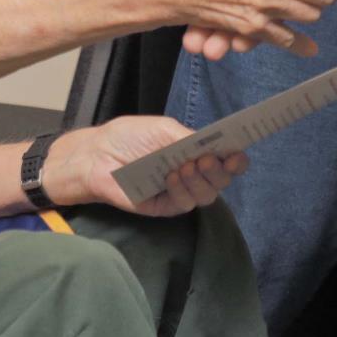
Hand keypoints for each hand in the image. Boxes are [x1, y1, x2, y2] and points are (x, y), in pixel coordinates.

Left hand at [43, 117, 249, 217]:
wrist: (97, 156)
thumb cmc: (128, 138)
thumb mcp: (162, 129)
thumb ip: (189, 138)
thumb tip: (215, 145)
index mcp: (195, 152)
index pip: (224, 159)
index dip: (235, 158)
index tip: (239, 152)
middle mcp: (192, 173)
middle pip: (221, 179)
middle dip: (220, 170)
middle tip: (210, 158)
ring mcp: (180, 192)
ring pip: (207, 195)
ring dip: (202, 180)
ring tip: (188, 166)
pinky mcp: (165, 207)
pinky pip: (184, 204)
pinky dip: (183, 190)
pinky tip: (173, 177)